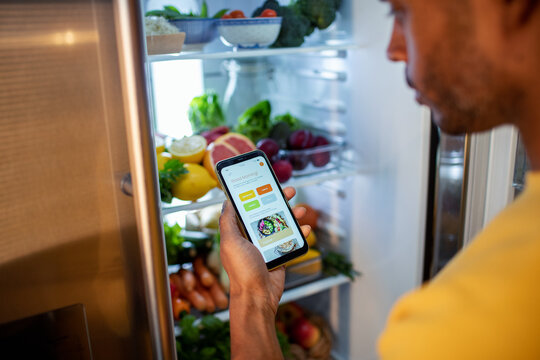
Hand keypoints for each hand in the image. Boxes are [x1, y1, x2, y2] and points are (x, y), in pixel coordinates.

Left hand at [219, 186, 310, 314]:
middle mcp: (253, 237)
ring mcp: (268, 245)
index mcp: (239, 232)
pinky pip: (291, 240)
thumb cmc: (241, 270)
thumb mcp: (230, 242)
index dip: (257, 195)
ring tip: (300, 209)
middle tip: (289, 191)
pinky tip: (305, 228)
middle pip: (268, 213)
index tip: (265, 183)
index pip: (248, 208)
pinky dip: (300, 233)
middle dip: (279, 201)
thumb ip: (228, 221)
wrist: (257, 296)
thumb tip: (226, 201)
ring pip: (282, 224)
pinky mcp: (280, 254)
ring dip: (292, 215)